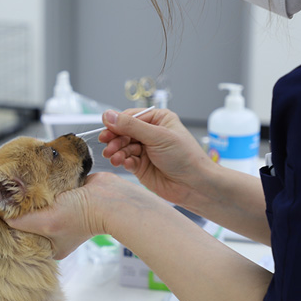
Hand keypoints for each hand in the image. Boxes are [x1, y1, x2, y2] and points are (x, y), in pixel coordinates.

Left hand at [6, 172, 122, 259]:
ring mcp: (63, 213)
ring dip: (33, 195)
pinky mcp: (68, 197)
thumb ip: (23, 222)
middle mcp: (56, 232)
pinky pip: (49, 191)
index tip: (3, 214)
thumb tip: (3, 217)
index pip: (25, 238)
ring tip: (19, 186)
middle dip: (23, 210)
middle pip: (31, 220)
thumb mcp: (46, 223)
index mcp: (52, 246)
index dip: (15, 226)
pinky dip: (43, 185)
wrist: (108, 198)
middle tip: (9, 197)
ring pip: (40, 204)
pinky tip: (35, 178)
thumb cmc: (83, 215)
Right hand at [98, 108, 215, 205]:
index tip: (105, 129)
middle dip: (115, 139)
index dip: (117, 123)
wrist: (195, 185)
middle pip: (123, 132)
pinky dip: (123, 161)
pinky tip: (126, 164)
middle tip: (108, 146)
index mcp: (158, 120)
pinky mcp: (141, 166)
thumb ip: (131, 126)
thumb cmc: (186, 157)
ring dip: (117, 151)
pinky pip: (126, 160)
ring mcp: (145, 150)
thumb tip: (109, 115)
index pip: (130, 117)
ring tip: (115, 157)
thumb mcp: (158, 137)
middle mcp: (151, 134)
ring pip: (122, 147)